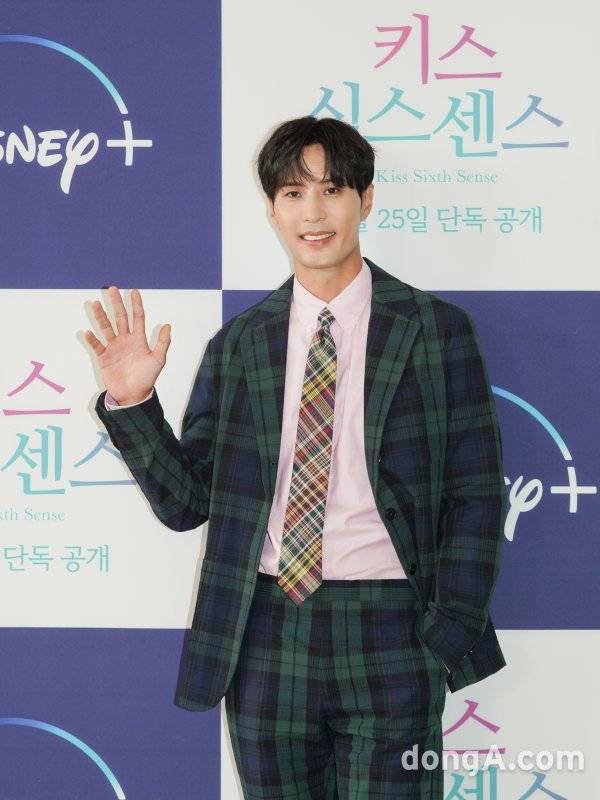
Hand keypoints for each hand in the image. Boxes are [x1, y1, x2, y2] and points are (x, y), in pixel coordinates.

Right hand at [84, 286, 170, 403]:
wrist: (133, 395)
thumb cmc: (147, 378)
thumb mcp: (158, 360)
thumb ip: (163, 343)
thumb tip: (167, 325)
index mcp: (139, 339)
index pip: (137, 317)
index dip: (136, 304)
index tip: (134, 291)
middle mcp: (125, 340)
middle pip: (120, 318)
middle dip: (116, 303)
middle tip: (112, 289)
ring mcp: (113, 347)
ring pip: (106, 328)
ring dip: (100, 316)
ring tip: (94, 303)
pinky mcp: (104, 357)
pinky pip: (96, 346)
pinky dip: (91, 340)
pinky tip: (88, 332)